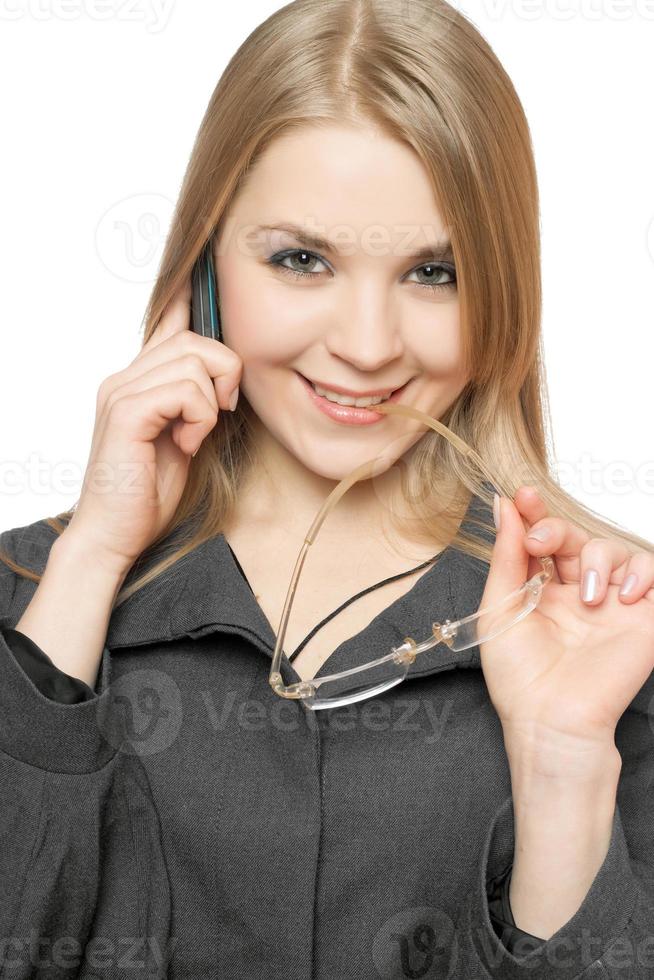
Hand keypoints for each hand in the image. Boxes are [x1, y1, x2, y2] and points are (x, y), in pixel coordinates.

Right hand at [64, 279, 241, 574]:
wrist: (114, 535)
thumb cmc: (147, 494)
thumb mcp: (185, 439)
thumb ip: (197, 404)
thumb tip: (225, 379)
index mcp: (137, 381)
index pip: (165, 324)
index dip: (188, 298)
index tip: (206, 275)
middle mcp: (124, 378)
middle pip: (194, 338)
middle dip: (224, 372)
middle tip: (220, 413)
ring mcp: (121, 393)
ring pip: (193, 359)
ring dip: (210, 402)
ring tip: (196, 436)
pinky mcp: (126, 413)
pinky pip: (183, 389)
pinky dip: (199, 417)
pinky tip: (187, 443)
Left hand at [478, 485, 653, 755]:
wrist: (550, 720)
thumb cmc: (519, 677)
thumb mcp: (499, 608)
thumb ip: (506, 557)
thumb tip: (503, 508)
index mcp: (542, 590)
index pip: (544, 540)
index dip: (536, 513)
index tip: (522, 496)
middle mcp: (577, 593)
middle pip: (576, 537)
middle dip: (557, 529)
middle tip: (541, 541)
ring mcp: (612, 604)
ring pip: (614, 551)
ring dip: (596, 558)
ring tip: (584, 596)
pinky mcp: (643, 619)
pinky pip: (653, 571)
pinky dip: (643, 572)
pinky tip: (624, 594)